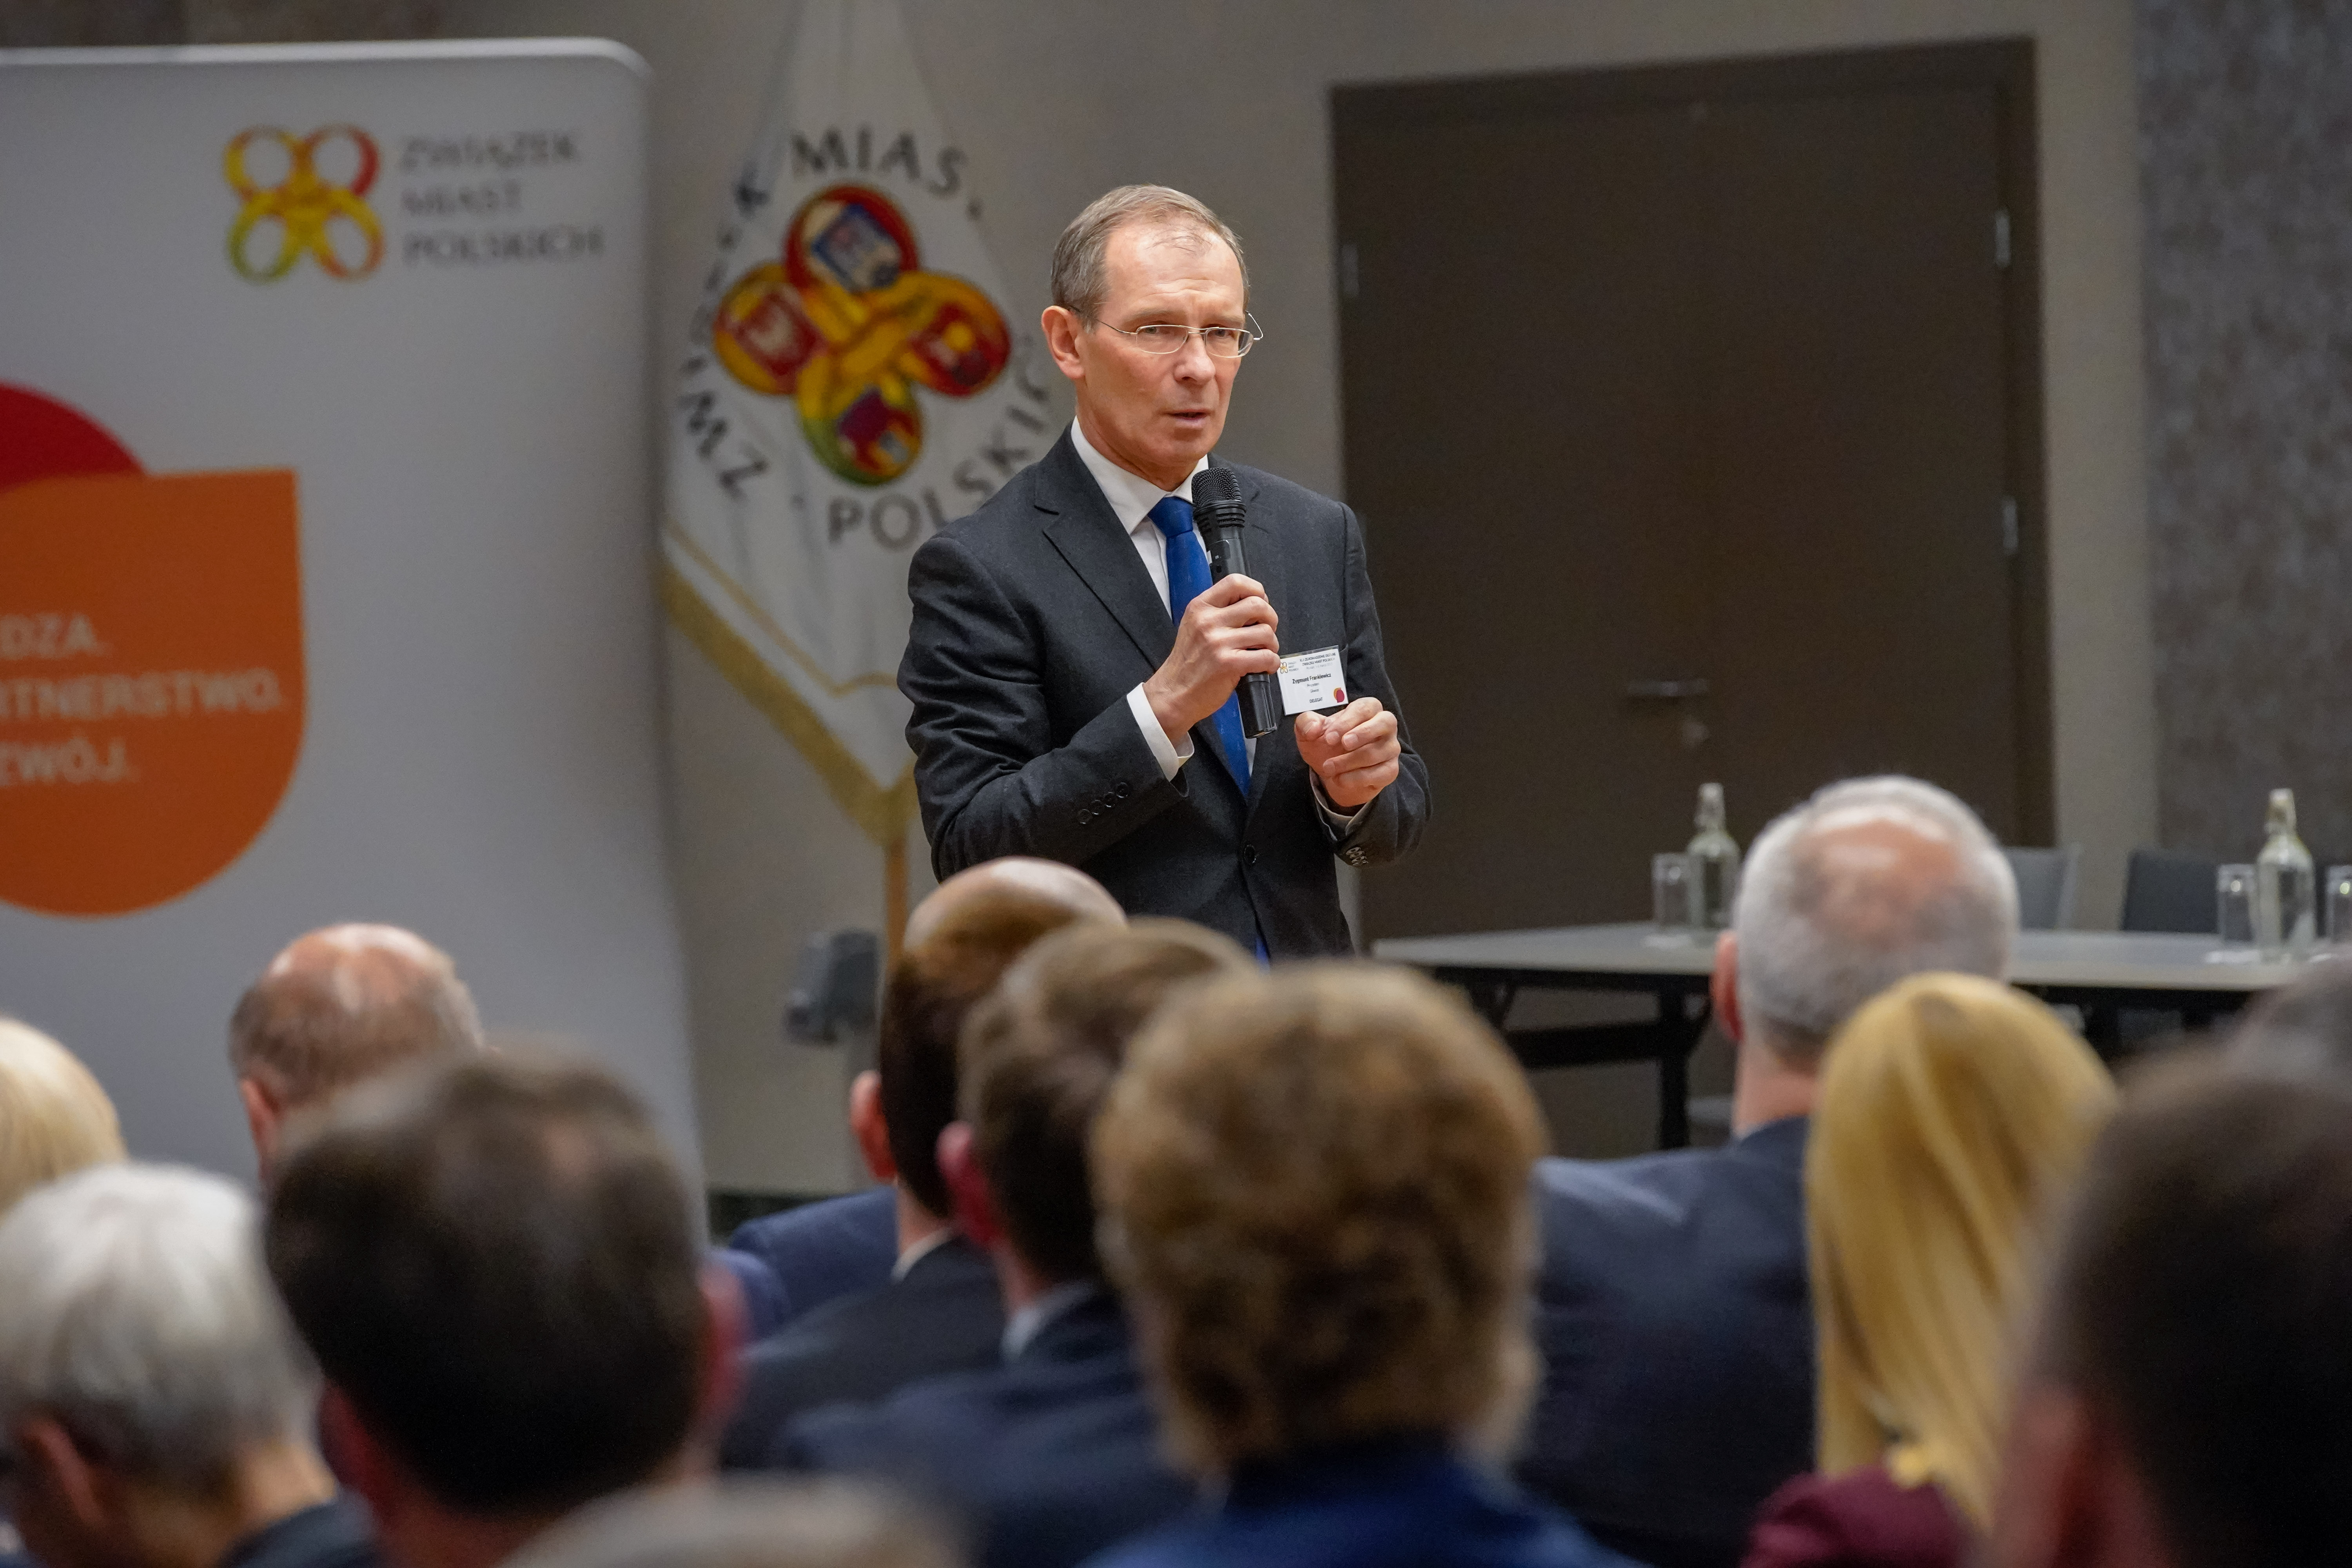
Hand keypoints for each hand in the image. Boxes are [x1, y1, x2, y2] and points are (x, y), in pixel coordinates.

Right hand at [1143, 574, 1278, 740]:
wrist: (1173, 694)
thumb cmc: (1187, 664)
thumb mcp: (1194, 626)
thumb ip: (1217, 612)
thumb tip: (1251, 605)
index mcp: (1200, 607)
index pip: (1235, 582)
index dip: (1256, 590)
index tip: (1260, 602)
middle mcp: (1208, 621)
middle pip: (1258, 604)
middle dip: (1270, 618)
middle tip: (1265, 631)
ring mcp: (1218, 642)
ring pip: (1266, 632)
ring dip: (1272, 644)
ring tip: (1263, 652)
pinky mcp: (1228, 664)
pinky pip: (1266, 656)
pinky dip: (1272, 663)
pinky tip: (1264, 666)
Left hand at [1296, 697, 1398, 809]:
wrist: (1333, 773)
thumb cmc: (1326, 745)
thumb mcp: (1309, 731)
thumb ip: (1306, 723)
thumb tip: (1313, 729)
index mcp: (1367, 709)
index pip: (1365, 708)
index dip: (1347, 721)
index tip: (1329, 737)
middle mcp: (1385, 725)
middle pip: (1386, 722)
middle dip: (1363, 733)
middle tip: (1343, 744)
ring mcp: (1391, 748)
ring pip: (1379, 752)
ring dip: (1350, 761)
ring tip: (1328, 767)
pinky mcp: (1390, 769)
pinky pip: (1381, 773)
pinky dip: (1357, 778)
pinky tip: (1340, 779)